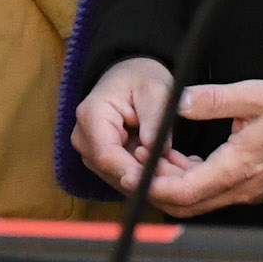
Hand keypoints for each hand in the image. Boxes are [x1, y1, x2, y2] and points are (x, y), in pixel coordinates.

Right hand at [71, 57, 192, 192]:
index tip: (158, 183)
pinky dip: (146, 176)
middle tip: (178, 180)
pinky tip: (167, 169)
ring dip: (148, 179)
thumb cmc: (142, 79)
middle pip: (112, 171)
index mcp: (91, 115)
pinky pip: (125, 177)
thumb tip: (156, 152)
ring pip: (120, 178)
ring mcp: (90, 152)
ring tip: (177, 170)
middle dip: (144, 178)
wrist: (132, 79)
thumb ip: (155, 120)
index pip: (107, 155)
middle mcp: (84, 138)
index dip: (132, 173)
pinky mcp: (102, 162)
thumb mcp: (156, 90)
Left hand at [146, 79, 262, 216]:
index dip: (153, 184)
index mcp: (237, 168)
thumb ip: (210, 100)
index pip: (184, 192)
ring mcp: (246, 192)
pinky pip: (212, 194)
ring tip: (155, 156)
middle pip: (185, 204)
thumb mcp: (252, 95)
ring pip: (197, 201)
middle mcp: (240, 188)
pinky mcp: (250, 189)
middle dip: (156, 187)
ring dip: (173, 184)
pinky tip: (183, 161)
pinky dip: (191, 181)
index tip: (133, 168)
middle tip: (137, 162)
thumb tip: (177, 102)